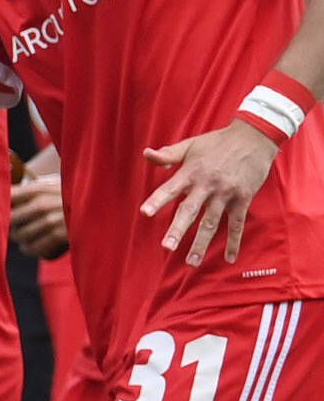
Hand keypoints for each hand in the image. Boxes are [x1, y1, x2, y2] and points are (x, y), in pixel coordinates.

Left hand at [9, 150, 68, 259]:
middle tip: (15, 227)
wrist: (107, 209)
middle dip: (10, 225)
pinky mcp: (58, 237)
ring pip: (19, 236)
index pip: (6, 197)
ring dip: (21, 239)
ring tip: (27, 236)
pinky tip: (33, 245)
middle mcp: (41, 204)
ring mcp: (49, 221)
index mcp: (39, 188)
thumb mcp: (55, 185)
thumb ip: (32, 189)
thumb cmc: (76, 196)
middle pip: (9, 220)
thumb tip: (5, 193)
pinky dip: (32, 249)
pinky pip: (33, 248)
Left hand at [144, 123, 278, 266]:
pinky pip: (237, 224)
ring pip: (212, 223)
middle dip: (178, 229)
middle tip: (167, 246)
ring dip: (201, 243)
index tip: (145, 213)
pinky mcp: (243, 199)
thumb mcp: (190, 145)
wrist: (254, 138)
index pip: (170, 189)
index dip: (158, 200)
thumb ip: (168, 154)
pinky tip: (230, 258)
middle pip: (190, 210)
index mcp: (190, 172)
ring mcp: (226, 194)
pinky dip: (234, 242)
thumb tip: (146, 154)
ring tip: (192, 262)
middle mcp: (207, 185)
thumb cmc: (217, 142)